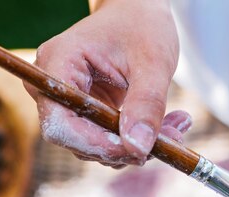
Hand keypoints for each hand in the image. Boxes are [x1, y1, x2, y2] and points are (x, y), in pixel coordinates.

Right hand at [25, 0, 184, 166]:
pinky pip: (105, 140)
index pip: (60, 123)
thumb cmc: (142, 26)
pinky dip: (136, 140)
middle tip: (172, 139)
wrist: (137, 14)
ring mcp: (65, 103)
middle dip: (124, 148)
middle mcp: (51, 86)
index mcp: (58, 63)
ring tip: (176, 126)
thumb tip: (138, 149)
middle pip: (75, 139)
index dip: (95, 144)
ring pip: (93, 146)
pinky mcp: (83, 114)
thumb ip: (147, 104)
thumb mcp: (153, 62)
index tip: (137, 151)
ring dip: (136, 146)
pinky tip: (167, 126)